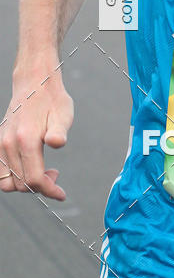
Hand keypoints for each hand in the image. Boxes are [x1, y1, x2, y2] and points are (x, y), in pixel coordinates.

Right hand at [0, 67, 73, 199]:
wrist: (35, 83)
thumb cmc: (53, 100)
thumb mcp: (63, 114)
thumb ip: (59, 131)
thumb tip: (57, 143)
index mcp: (26, 139)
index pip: (34, 179)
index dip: (49, 191)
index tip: (61, 194)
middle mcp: (8, 143)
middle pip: (21, 184)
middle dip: (41, 187)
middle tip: (55, 173)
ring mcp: (1, 144)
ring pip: (7, 182)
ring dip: (25, 184)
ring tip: (43, 171)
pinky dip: (13, 177)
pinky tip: (29, 167)